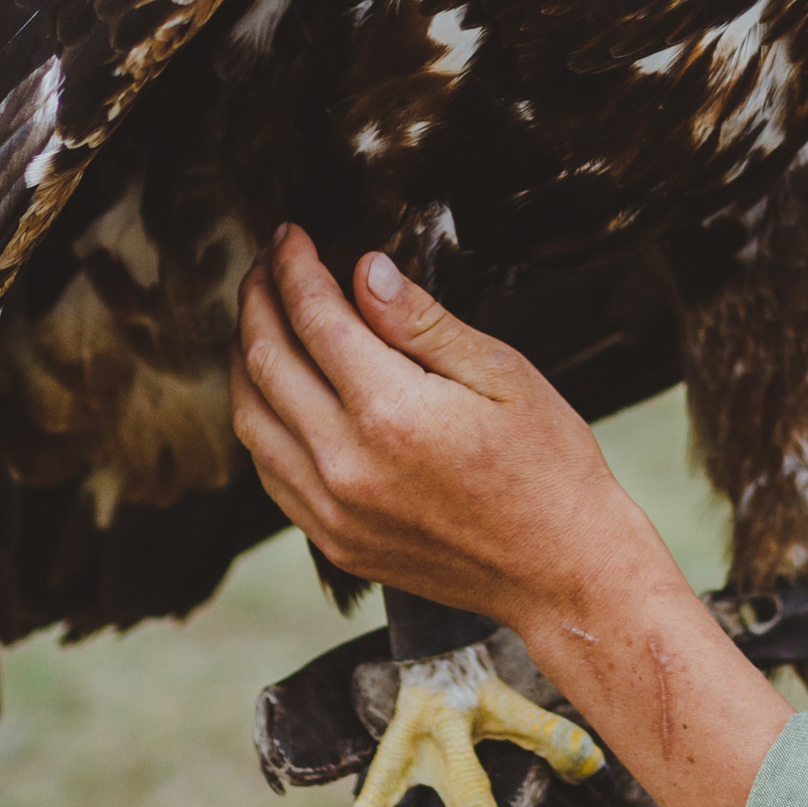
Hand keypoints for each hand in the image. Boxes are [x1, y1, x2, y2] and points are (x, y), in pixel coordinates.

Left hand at [230, 227, 791, 806]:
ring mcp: (332, 511)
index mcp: (392, 412)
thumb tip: (365, 270)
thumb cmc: (549, 466)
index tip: (289, 235)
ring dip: (244, 360)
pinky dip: (259, 421)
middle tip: (266, 266)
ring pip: (251, 420)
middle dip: (259, 302)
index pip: (315, 317)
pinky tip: (276, 394)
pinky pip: (269, 471)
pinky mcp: (333, 542)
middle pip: (267, 363)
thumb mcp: (502, 373)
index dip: (294, 267)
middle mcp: (346, 464)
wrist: (563, 571)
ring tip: (260, 320)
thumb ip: (424, 322)